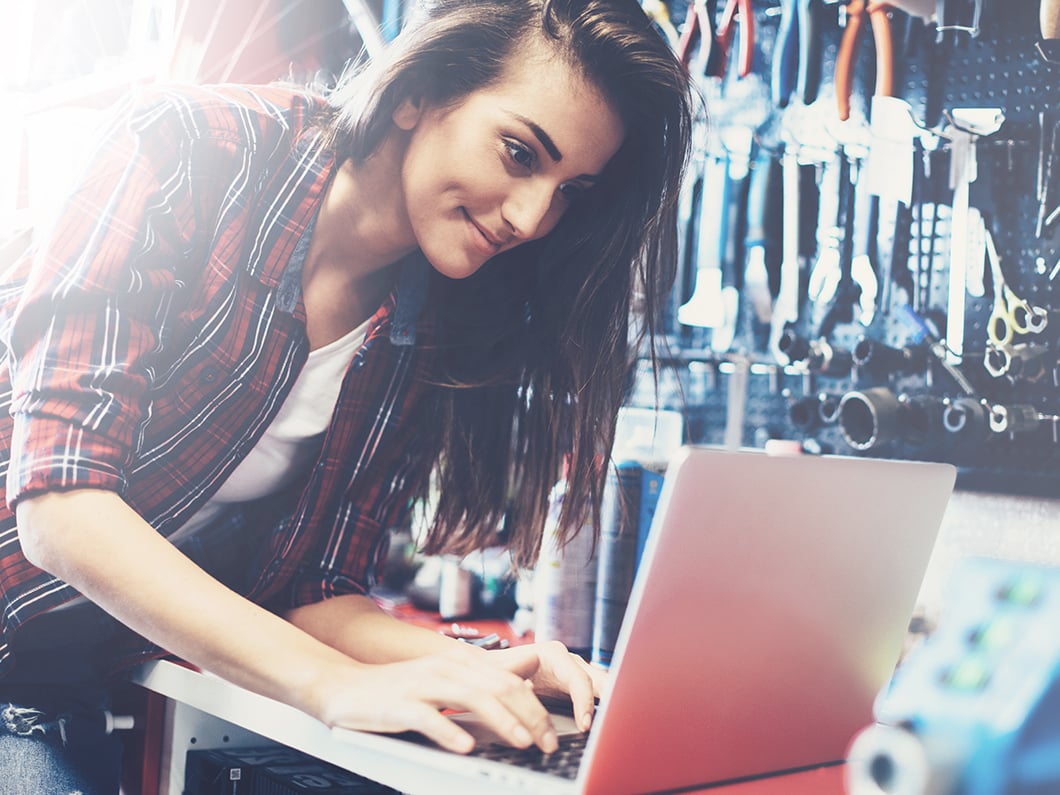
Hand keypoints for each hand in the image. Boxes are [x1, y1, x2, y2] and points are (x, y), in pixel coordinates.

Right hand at [313, 649, 557, 753]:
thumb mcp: (444, 680)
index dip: (534, 707)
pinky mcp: (400, 705)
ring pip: (472, 698)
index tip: (551, 733)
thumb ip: (482, 680)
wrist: (344, 687)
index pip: (507, 682)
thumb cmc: (398, 690)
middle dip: (528, 716)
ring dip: (502, 721)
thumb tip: (526, 678)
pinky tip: (466, 746)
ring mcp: (422, 685)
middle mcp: (445, 668)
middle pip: (498, 688)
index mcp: (458, 662)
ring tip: (522, 742)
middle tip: (546, 744)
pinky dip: (450, 731)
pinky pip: (429, 718)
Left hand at [482, 640, 606, 732]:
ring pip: (602, 688)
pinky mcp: (576, 688)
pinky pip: (596, 697)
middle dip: (610, 701)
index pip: (578, 678)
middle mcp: (569, 662)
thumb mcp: (502, 677)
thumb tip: (527, 697)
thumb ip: (514, 687)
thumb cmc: (497, 670)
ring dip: (609, 707)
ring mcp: (575, 673)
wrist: (494, 668)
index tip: (585, 725)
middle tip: (614, 726)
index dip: (583, 701)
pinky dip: (603, 711)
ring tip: (615, 729)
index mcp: (553, 655)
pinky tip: (608, 727)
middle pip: (598, 680)